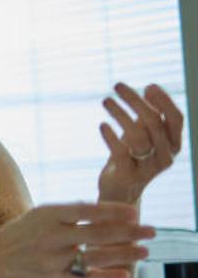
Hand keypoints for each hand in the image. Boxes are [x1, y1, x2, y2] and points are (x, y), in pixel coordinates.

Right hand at [0, 202, 154, 277]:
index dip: (112, 211)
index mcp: (48, 214)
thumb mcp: (42, 213)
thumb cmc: (25, 232)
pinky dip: (106, 277)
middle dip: (128, 232)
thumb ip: (71, 212)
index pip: (87, 211)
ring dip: (123, 254)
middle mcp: (52, 236)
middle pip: (97, 234)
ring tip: (145, 251)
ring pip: (95, 257)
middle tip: (151, 230)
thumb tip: (108, 210)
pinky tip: (125, 275)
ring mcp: (53, 259)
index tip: (135, 212)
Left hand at [97, 83, 183, 202]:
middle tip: (117, 86)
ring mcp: (148, 168)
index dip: (164, 101)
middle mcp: (165, 156)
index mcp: (173, 144)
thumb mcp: (143, 134)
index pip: (176, 118)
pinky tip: (102, 125)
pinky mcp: (129, 176)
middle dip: (135, 101)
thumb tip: (150, 88)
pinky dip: (111, 137)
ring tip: (106, 100)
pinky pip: (121, 153)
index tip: (148, 85)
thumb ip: (150, 114)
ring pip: (138, 137)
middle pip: (154, 123)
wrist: (119, 191)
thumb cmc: (132, 156)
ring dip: (120, 114)